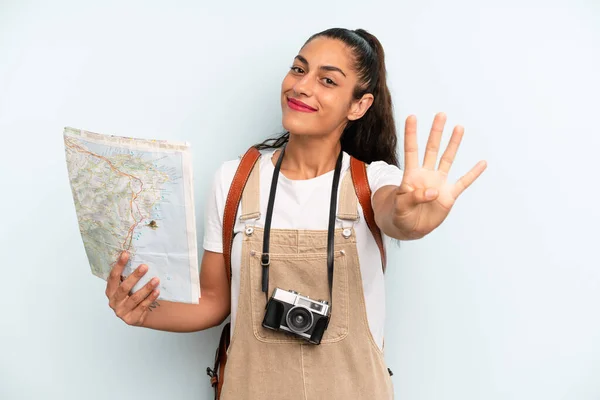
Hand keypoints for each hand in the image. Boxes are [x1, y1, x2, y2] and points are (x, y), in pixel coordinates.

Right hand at [106, 251, 160, 325]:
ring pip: (134, 298)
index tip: (126, 254)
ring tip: (156, 280)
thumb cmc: (132, 296)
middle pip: (124, 288)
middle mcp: (113, 301)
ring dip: (146, 288)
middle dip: (135, 276)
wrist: (138, 315)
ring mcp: (121, 311)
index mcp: (110, 291)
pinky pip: (142, 307)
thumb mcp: (128, 287)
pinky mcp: (131, 319)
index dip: (119, 266)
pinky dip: (150, 298)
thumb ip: (127, 277)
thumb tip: (138, 257)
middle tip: (145, 266)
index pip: (113, 277)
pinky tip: (157, 291)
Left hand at [392, 112, 486, 238]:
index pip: (411, 151)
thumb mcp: (401, 207)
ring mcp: (439, 183)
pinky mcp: (449, 196)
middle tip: (441, 114)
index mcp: (411, 175)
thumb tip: (433, 191)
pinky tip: (482, 163)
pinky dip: (473, 173)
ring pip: (447, 159)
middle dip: (436, 132)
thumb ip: (414, 197)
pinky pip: (463, 182)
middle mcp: (426, 175)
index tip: (411, 117)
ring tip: (459, 127)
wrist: (410, 228)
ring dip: (453, 144)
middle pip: (431, 149)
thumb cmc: (401, 214)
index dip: (411, 134)